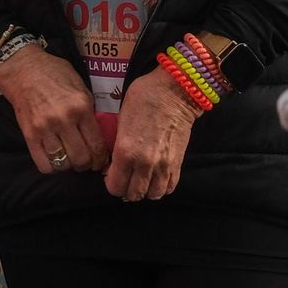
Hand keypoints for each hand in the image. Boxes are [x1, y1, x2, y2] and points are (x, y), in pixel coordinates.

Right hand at [0, 42, 107, 174]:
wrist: (22, 68)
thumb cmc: (54, 73)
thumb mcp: (80, 85)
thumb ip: (89, 109)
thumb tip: (100, 134)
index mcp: (81, 107)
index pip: (97, 145)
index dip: (101, 159)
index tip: (100, 160)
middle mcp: (64, 119)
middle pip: (82, 159)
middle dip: (87, 164)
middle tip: (86, 160)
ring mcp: (44, 128)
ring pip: (63, 164)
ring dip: (69, 166)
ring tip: (69, 159)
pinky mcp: (29, 134)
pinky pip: (43, 164)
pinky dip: (51, 167)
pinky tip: (54, 158)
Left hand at [104, 67, 202, 201]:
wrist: (173, 92)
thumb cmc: (142, 98)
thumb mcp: (120, 119)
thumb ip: (116, 144)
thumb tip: (112, 162)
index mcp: (126, 152)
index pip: (114, 186)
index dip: (110, 182)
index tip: (109, 173)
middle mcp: (145, 164)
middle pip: (133, 195)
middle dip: (125, 189)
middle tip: (124, 178)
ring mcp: (163, 166)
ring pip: (152, 195)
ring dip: (144, 191)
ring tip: (140, 180)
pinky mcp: (178, 164)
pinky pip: (168, 188)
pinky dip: (160, 188)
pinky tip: (155, 179)